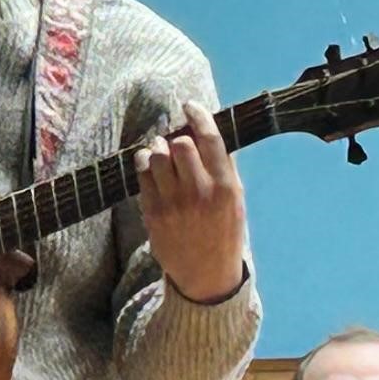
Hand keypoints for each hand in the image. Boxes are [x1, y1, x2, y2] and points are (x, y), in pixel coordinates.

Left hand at [137, 108, 248, 304]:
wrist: (206, 274)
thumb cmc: (223, 231)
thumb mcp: (235, 200)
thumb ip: (224, 167)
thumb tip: (206, 130)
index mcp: (226, 187)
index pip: (210, 139)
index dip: (198, 115)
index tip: (189, 105)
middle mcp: (200, 193)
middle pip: (179, 144)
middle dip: (176, 138)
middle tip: (176, 144)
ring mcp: (174, 204)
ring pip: (156, 156)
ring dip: (157, 149)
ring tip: (161, 155)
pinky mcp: (154, 214)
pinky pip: (143, 176)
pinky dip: (144, 165)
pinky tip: (150, 167)